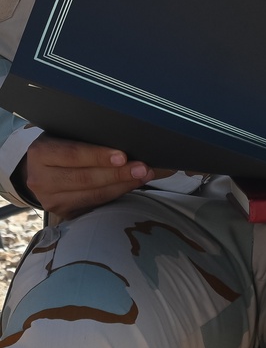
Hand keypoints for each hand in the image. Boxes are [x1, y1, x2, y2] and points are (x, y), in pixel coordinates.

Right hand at [22, 135, 165, 220]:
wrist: (39, 170)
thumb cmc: (60, 146)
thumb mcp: (65, 135)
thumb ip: (87, 138)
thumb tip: (125, 140)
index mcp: (41, 154)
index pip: (73, 155)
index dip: (99, 156)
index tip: (123, 156)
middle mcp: (41, 179)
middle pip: (85, 179)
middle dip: (118, 174)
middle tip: (142, 168)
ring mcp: (51, 200)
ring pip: (93, 195)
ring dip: (123, 186)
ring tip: (143, 176)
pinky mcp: (64, 213)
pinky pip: (95, 204)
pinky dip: (116, 195)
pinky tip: (131, 186)